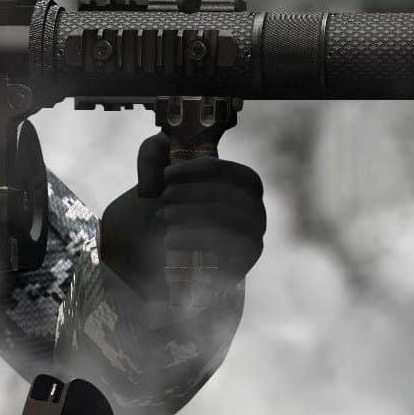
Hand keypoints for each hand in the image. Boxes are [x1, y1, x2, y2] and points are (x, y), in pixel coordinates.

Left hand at [100, 134, 266, 300]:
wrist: (159, 252)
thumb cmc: (166, 206)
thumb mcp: (158, 174)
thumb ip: (157, 150)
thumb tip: (163, 144)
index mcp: (246, 188)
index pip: (236, 176)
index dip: (202, 172)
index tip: (167, 175)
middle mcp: (256, 215)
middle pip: (234, 201)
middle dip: (195, 196)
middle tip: (164, 199)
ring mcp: (251, 243)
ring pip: (233, 227)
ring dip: (194, 218)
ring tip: (164, 218)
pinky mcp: (239, 269)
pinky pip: (227, 257)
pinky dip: (196, 245)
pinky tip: (170, 241)